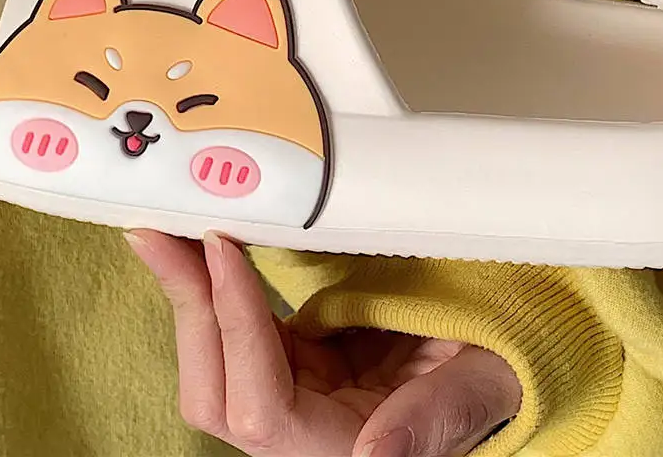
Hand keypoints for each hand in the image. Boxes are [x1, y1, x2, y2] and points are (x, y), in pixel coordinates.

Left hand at [126, 230, 521, 456]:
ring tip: (171, 229)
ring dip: (190, 294)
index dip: (236, 330)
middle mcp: (301, 434)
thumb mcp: (478, 388)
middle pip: (214, 390)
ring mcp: (293, 396)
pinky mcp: (295, 363)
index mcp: (338, 450)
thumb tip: (373, 455)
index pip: (262, 406)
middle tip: (159, 231)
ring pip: (212, 362)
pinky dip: (216, 286)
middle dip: (187, 309)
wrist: (502, 360)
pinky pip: (237, 330)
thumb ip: (430, 421)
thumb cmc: (496, 373)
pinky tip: (208, 243)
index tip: (222, 249)